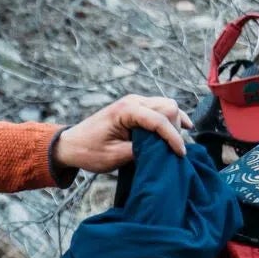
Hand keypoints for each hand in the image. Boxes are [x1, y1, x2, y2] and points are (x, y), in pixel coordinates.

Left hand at [53, 94, 192, 174]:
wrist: (72, 144)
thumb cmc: (89, 151)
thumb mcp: (114, 156)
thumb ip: (140, 151)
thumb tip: (163, 151)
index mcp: (126, 110)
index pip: (159, 120)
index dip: (173, 138)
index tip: (180, 154)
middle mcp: (133, 101)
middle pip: (168, 107)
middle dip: (175, 129)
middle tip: (173, 151)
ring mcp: (135, 102)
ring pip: (168, 106)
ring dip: (175, 123)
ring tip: (176, 145)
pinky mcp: (137, 108)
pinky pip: (161, 109)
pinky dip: (173, 119)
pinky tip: (186, 127)